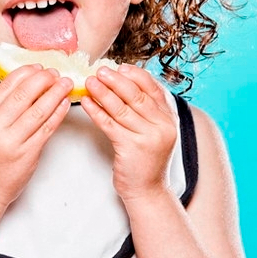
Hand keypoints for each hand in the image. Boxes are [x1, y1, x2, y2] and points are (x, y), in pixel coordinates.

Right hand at [0, 65, 72, 207]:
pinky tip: (64, 104)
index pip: (7, 85)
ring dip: (56, 93)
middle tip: (55, 73)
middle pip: (24, 94)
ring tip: (65, 84)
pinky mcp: (28, 154)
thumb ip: (0, 107)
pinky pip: (47, 129)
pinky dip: (58, 113)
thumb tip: (26, 83)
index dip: (26, 72)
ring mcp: (12, 141)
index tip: (39, 67)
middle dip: (43, 79)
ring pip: (39, 110)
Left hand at [81, 64, 177, 202]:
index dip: (135, 75)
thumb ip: (148, 111)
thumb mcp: (155, 132)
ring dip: (103, 93)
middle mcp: (162, 126)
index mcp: (169, 118)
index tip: (119, 67)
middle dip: (116, 80)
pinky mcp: (131, 148)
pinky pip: (109, 124)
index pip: (153, 89)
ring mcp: (148, 137)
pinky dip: (96, 111)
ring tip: (89, 82)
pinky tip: (87, 102)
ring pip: (121, 108)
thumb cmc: (146, 160)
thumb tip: (125, 83)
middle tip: (100, 70)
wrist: (147, 191)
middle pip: (136, 96)